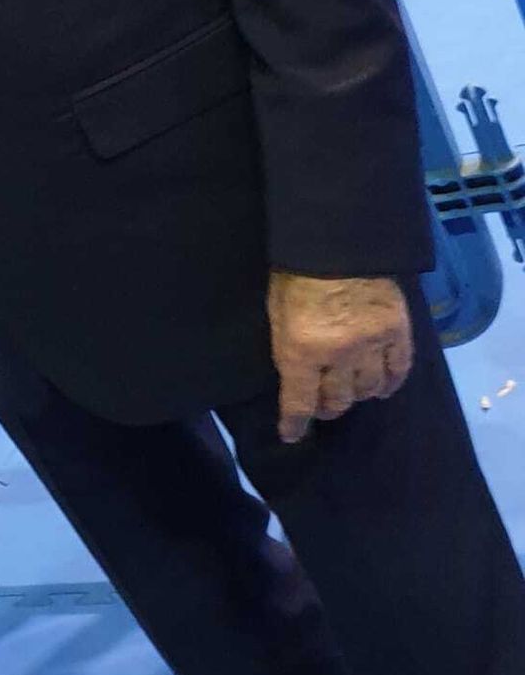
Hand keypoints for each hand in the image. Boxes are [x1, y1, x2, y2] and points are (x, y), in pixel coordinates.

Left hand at [268, 272, 413, 443]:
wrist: (338, 240)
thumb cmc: (294, 273)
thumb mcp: (275, 311)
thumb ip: (287, 346)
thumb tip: (294, 377)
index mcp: (301, 350)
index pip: (299, 401)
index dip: (295, 422)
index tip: (292, 434)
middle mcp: (339, 356)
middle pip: (337, 399)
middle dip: (327, 407)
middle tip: (323, 406)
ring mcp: (372, 346)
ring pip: (367, 389)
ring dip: (357, 395)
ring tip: (350, 392)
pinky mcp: (398, 332)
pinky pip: (398, 370)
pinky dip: (389, 383)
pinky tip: (382, 387)